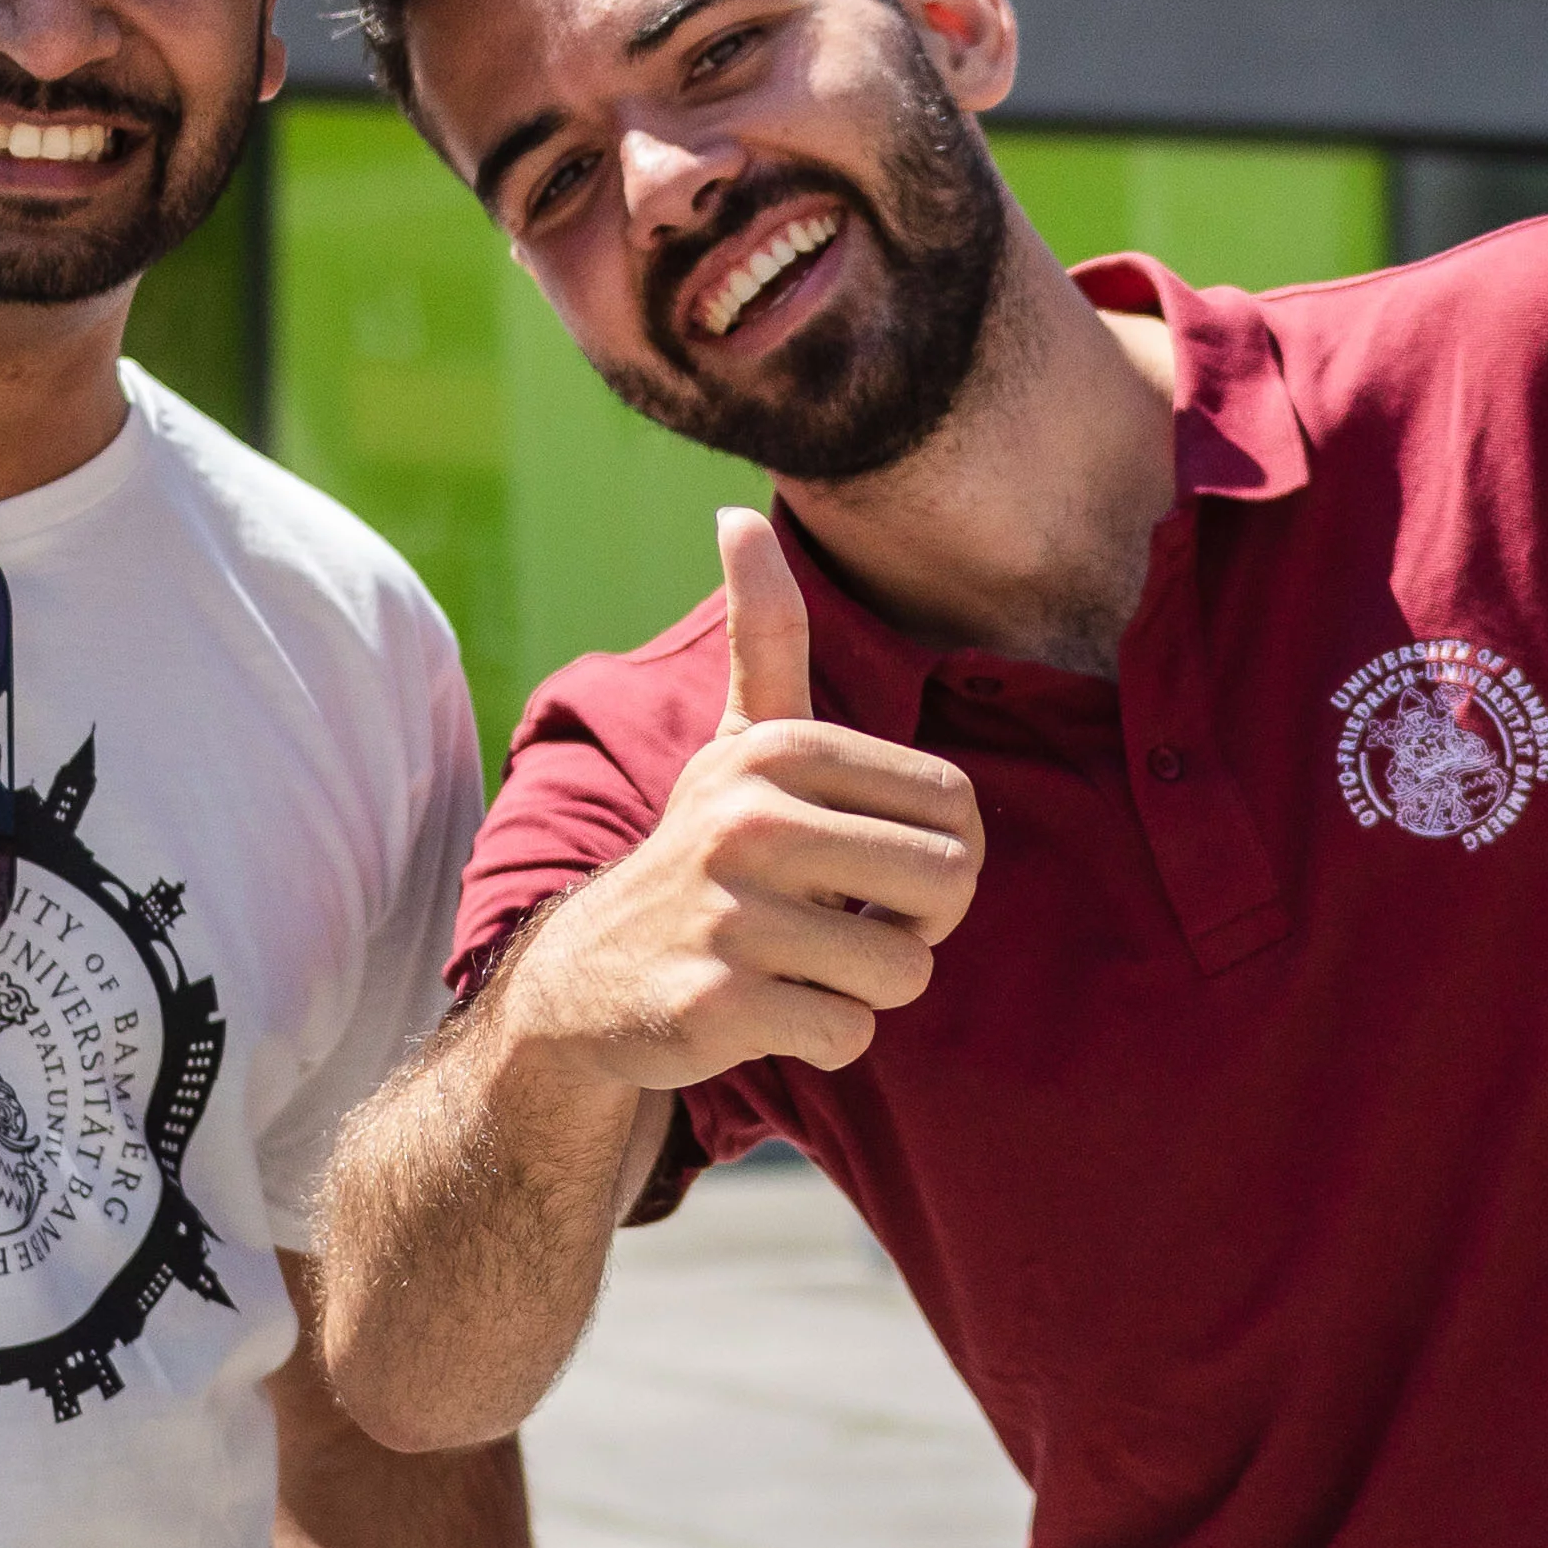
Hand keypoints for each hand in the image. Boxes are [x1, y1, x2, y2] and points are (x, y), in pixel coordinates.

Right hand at [493, 514, 986, 1094]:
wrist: (590, 977)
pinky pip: (851, 1033)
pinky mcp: (715, 1005)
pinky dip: (826, 1036)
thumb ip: (765, 634)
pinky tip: (766, 1009)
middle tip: (850, 925)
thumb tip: (736, 511)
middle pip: (948, 885)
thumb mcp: (737, 741)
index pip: (958, 807)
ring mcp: (728, 914)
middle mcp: (748, 819)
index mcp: (777, 751)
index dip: (942, 854)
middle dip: (920, 925)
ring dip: (868, 985)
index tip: (877, 868)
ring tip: (801, 964)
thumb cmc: (706, 851)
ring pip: (904, 970)